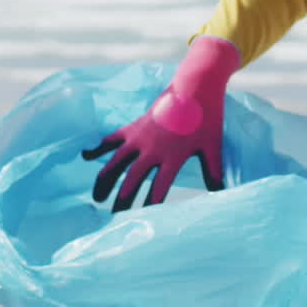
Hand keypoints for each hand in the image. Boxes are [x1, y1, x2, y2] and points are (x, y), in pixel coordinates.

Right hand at [83, 36, 240, 210]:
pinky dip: (99, 147)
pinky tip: (86, 156)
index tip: (142, 219)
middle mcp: (152, 148)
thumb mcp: (213, 146)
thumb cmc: (207, 118)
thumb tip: (220, 194)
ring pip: (116, 162)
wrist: (195, 86)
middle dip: (122, 199)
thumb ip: (214, 171)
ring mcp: (140, 136)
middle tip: (114, 216)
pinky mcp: (133, 126)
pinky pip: (112, 139)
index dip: (150, 205)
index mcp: (172, 156)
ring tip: (97, 197)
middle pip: (132, 178)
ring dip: (105, 180)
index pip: (159, 187)